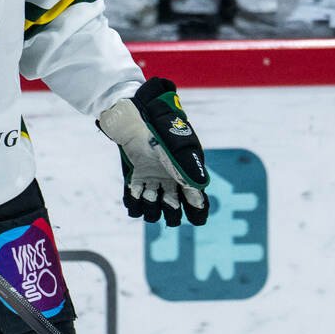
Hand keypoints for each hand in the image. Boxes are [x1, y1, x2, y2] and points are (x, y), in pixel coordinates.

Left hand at [97, 78, 208, 225]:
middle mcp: (173, 178)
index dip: (197, 211)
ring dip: (151, 207)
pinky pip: (136, 199)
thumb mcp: (177, 145)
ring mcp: (155, 179)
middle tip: (166, 201)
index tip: (196, 218)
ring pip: (155, 207)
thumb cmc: (160, 126)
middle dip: (172, 212)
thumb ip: (187, 165)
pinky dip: (134, 202)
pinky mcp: (138, 177)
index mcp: (188, 170)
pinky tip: (134, 194)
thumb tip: (199, 188)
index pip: (197, 198)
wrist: (135, 115)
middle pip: (175, 207)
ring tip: (147, 193)